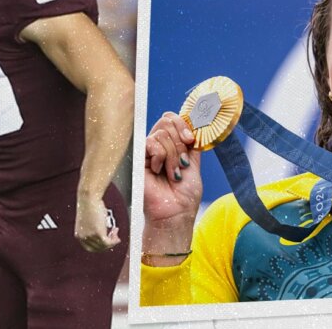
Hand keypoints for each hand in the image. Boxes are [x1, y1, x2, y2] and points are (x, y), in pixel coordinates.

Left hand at [74, 195, 121, 251]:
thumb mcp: (90, 220)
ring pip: (104, 246)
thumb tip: (105, 230)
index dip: (100, 245)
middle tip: (114, 236)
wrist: (89, 199)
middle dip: (108, 244)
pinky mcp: (98, 234)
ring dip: (112, 240)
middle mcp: (83, 238)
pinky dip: (114, 240)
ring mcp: (90, 236)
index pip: (90, 247)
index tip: (108, 240)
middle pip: (98, 248)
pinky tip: (116, 232)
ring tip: (116, 231)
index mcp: (79, 235)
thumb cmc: (90, 205)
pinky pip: (108, 242)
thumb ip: (95, 228)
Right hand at [142, 112, 203, 259]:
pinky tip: (159, 172)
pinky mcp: (136, 160)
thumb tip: (195, 121)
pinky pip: (151, 144)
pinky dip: (161, 158)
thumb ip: (191, 142)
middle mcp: (156, 146)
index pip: (172, 118)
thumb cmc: (185, 193)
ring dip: (173, 155)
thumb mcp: (193, 162)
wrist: (176, 212)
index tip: (191, 140)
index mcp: (170, 144)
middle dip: (180, 143)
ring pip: (161, 134)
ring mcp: (145, 152)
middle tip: (182, 162)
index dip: (183, 125)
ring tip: (173, 173)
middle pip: (167, 122)